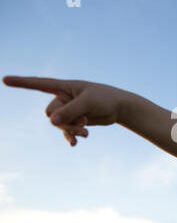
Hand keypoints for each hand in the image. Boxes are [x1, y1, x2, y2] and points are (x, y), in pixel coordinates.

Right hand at [3, 76, 128, 145]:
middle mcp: (63, 97)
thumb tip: (51, 121)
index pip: (39, 83)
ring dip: (70, 129)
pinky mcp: (75, 120)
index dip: (22, 83)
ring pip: (58, 124)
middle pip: (51, 113)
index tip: (4, 80)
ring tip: (86, 131)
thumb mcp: (88, 103)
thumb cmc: (105, 99)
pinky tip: (75, 143)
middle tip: (84, 122)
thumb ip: (70, 111)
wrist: (119, 108)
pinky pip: (65, 131)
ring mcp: (68, 110)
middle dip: (65, 121)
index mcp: (64, 86)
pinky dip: (70, 136)